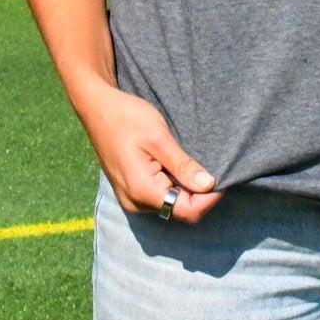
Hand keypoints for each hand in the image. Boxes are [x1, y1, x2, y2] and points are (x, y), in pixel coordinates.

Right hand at [80, 81, 223, 222]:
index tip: (222, 178)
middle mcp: (135, 202)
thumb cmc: (127, 118)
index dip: (209, 198)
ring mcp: (130, 198)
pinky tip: (176, 166)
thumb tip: (208, 185)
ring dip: (185, 189)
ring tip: (192, 163)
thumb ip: (183, 166)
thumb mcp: (159, 138)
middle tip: (210, 167)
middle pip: (179, 210)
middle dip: (199, 194)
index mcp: (143, 191)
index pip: (187, 211)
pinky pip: (158, 196)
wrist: (97, 108)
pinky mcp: (130, 190)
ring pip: (170, 204)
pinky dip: (172, 185)